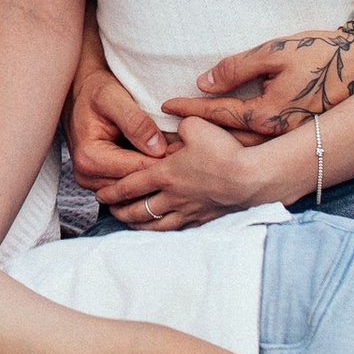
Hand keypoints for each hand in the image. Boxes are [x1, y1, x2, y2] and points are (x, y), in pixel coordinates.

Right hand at [68, 42, 174, 194]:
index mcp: (90, 157)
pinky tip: (161, 164)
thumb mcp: (112, 97)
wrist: (80, 91)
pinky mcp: (100, 181)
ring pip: (135, 191)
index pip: (138, 170)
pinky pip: (129, 188)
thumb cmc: (94, 90)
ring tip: (177, 160)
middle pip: (136, 186)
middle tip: (188, 157)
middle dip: (162, 173)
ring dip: (154, 178)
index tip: (186, 151)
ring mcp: (93, 182)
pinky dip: (145, 178)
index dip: (165, 162)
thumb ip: (135, 122)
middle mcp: (87, 175)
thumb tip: (158, 149)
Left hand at [95, 113, 265, 226]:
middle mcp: (173, 197)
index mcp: (164, 174)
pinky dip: (166, 231)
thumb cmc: (223, 150)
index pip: (130, 185)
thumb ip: (178, 123)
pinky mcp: (207, 219)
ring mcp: (190, 211)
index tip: (100, 194)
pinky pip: (180, 229)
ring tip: (129, 223)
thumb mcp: (195, 125)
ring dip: (140, 224)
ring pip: (157, 224)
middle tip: (110, 210)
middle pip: (139, 209)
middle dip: (122, 210)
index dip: (113, 191)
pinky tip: (164, 230)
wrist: (253, 179)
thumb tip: (173, 122)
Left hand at [163, 26, 353, 141]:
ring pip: (242, 149)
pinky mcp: (299, 137)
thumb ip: (236, 68)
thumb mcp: (275, 52)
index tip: (165, 104)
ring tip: (184, 149)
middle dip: (195, 140)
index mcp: (269, 114)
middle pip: (226, 141)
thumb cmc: (320, 53)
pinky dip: (236, 147)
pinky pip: (260, 147)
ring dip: (212, 149)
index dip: (190, 107)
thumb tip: (203, 82)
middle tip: (163, 141)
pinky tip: (220, 146)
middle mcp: (278, 135)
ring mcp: (290, 140)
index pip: (218, 113)